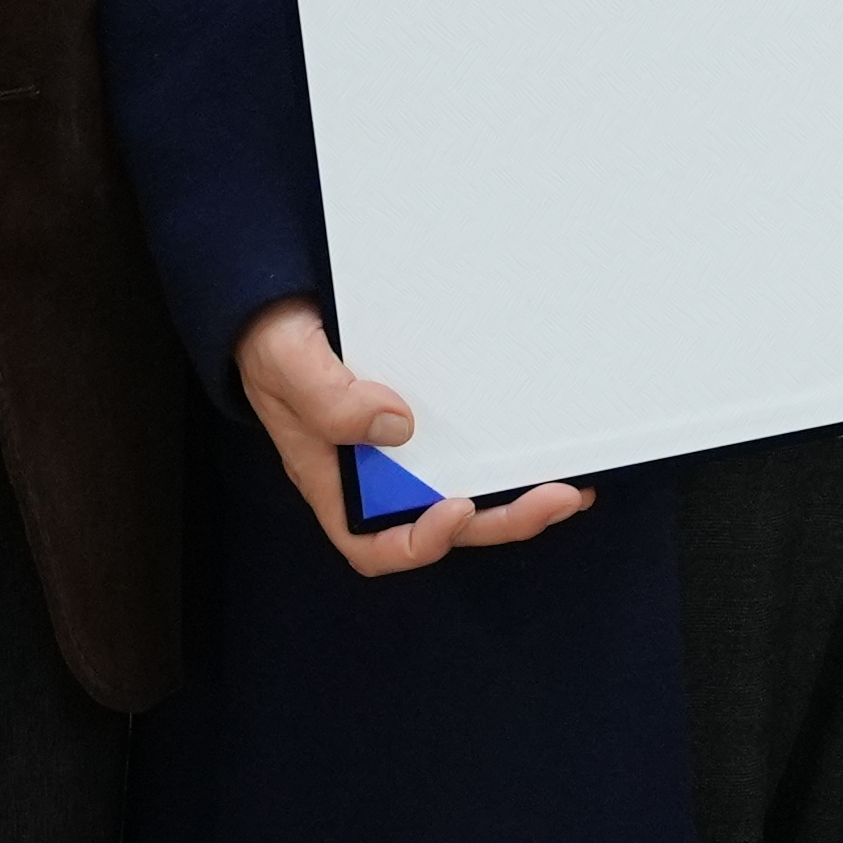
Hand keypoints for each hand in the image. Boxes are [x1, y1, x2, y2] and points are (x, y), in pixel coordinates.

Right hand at [239, 299, 591, 574]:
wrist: (279, 299)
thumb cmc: (272, 340)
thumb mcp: (288, 364)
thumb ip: (328, 400)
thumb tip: (395, 426)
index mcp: (335, 480)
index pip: (374, 543)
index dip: (419, 543)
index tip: (457, 509)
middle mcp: (376, 473)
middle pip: (441, 521)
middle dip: (503, 521)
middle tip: (557, 498)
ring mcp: (406, 445)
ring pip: (466, 489)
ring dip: (517, 496)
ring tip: (570, 487)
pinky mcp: (430, 413)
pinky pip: (472, 444)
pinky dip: (509, 450)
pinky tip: (543, 441)